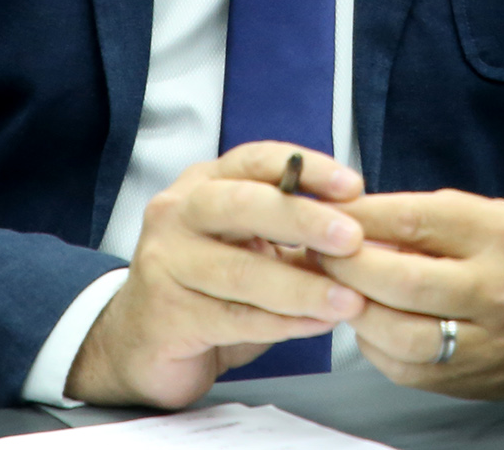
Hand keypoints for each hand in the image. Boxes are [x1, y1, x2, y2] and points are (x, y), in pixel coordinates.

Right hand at [66, 144, 369, 408]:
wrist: (140, 343)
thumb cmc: (207, 286)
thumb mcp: (247, 246)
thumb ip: (291, 235)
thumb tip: (363, 234)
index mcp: (203, 184)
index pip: (255, 160)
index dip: (305, 168)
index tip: (353, 185)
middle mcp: (178, 213)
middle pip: (243, 204)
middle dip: (303, 219)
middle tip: (352, 238)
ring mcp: (165, 262)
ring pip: (241, 270)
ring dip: (302, 286)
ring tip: (348, 299)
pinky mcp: (166, 312)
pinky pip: (234, 317)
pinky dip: (282, 323)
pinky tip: (316, 324)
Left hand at [319, 190, 503, 399]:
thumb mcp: (484, 214)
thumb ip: (422, 219)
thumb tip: (354, 223)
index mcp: (499, 236)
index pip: (415, 222)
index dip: (361, 218)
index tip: (328, 213)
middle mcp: (497, 292)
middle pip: (404, 282)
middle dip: (348, 266)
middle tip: (320, 253)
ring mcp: (487, 344)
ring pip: (402, 336)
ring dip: (356, 310)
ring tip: (337, 290)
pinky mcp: (473, 382)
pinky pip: (408, 369)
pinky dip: (377, 344)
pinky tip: (369, 321)